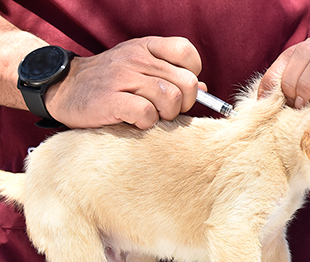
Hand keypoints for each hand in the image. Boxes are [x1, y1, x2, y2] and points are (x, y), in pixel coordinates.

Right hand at [44, 36, 201, 128]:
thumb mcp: (140, 69)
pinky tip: (136, 122)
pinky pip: (147, 113)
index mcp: (146, 47)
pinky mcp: (110, 99)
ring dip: (166, 115)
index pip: (186, 51)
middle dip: (184, 103)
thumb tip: (205, 90)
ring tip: (151, 116)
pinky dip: (147, 124)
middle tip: (167, 110)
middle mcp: (136, 58)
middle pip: (187, 82)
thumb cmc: (109, 83)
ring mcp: (122, 77)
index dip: (192, 74)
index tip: (179, 88)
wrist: (63, 88)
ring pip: (171, 98)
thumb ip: (171, 76)